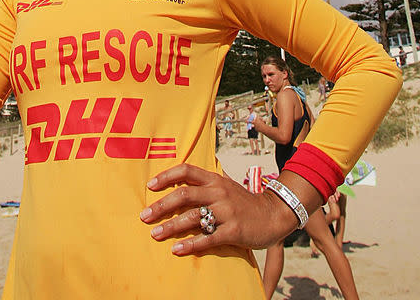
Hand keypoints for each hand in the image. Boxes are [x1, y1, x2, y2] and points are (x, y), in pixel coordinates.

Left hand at [140, 163, 295, 254]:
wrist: (274, 214)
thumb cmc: (244, 202)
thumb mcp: (226, 186)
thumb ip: (206, 185)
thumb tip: (179, 185)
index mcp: (215, 179)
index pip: (186, 170)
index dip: (166, 176)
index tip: (149, 186)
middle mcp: (219, 192)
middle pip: (184, 194)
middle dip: (161, 206)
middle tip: (144, 216)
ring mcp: (227, 211)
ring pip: (193, 217)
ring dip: (171, 227)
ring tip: (155, 235)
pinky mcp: (234, 231)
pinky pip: (208, 238)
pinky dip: (191, 244)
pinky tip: (177, 249)